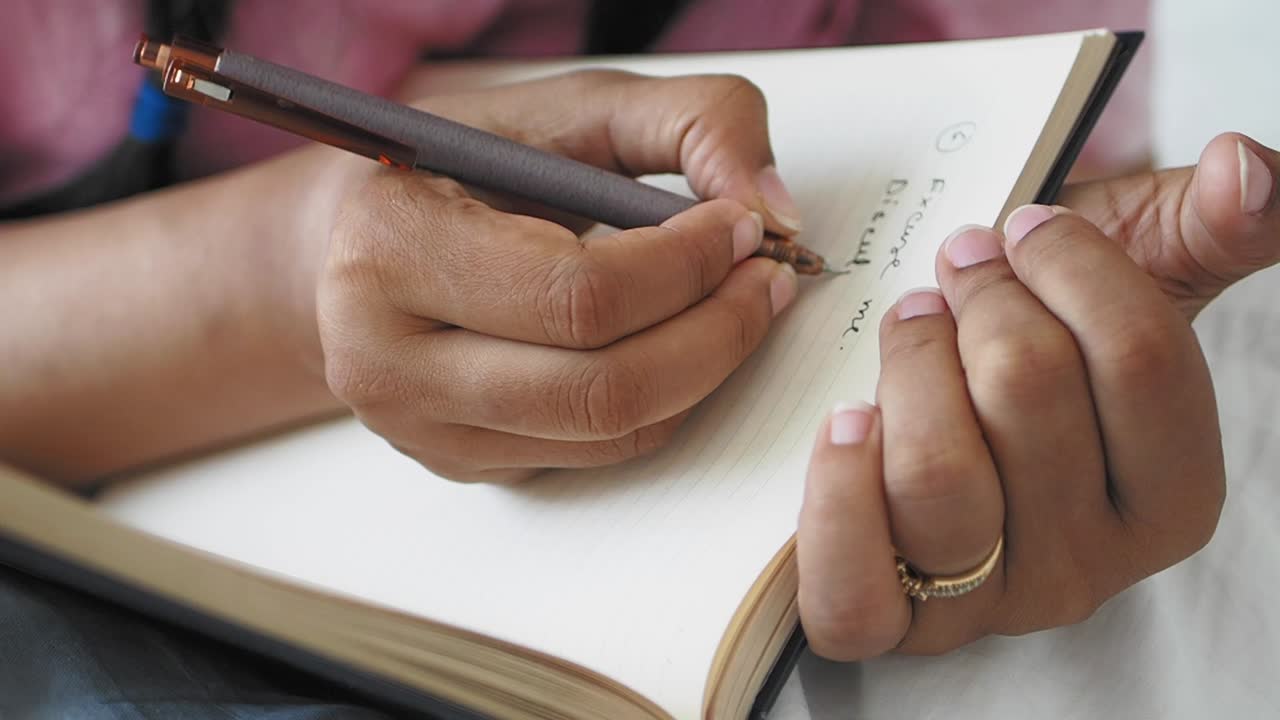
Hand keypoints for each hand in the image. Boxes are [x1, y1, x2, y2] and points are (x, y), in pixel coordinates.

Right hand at [315, 71, 801, 482]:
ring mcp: (419, 428)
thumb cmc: (472, 166)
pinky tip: (682, 345)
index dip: (684, 269)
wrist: (372, 237)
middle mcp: (385, 359)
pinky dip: (666, 403)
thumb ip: (688, 121)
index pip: (574, 296)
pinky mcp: (460, 463)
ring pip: (605, 433)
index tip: (741, 228)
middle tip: (765, 281)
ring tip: (739, 306)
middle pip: (597, 388)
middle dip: (715, 334)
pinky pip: (596, 454)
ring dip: (703, 372)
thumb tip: (773, 208)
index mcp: (392, 248)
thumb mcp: (572, 107)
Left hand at [797, 132, 1279, 659]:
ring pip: (937, 475)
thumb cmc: (1044, 338)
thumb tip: (1250, 171)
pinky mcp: (889, 621)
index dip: (1069, 264)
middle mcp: (1088, 567)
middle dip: (981, 299)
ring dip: (910, 364)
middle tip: (957, 271)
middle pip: (1028, 395)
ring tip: (910, 325)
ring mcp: (983, 602)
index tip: (1024, 226)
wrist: (953, 401)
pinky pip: (854, 589)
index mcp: (1173, 496)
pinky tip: (849, 419)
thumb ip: (1215, 225)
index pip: (1141, 358)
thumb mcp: (1140, 273)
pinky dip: (840, 491)